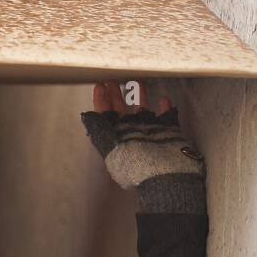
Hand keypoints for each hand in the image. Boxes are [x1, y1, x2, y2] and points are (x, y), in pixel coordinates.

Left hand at [81, 80, 204, 190]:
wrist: (166, 179)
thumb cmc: (137, 166)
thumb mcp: (112, 148)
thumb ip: (99, 131)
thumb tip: (86, 115)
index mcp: (116, 138)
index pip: (105, 116)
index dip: (101, 100)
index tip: (100, 85)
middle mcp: (131, 134)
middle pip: (122, 110)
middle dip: (117, 94)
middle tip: (113, 77)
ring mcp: (150, 133)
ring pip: (143, 110)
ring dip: (140, 96)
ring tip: (137, 81)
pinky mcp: (169, 134)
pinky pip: (167, 117)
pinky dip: (165, 108)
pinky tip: (163, 99)